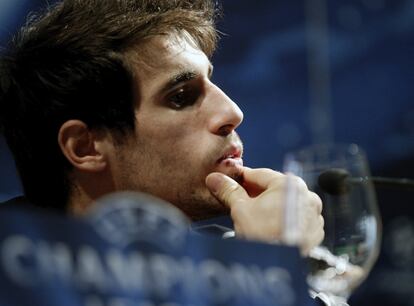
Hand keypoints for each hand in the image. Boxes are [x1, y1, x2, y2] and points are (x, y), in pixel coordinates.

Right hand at [205, 167, 323, 254]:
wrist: (279, 265)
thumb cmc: (264, 238)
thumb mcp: (240, 209)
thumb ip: (229, 191)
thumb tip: (216, 179)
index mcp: (290, 184)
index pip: (260, 174)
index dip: (242, 178)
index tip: (231, 181)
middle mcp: (307, 196)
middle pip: (275, 189)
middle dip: (256, 194)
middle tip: (239, 200)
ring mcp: (313, 214)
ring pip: (286, 204)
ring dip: (271, 207)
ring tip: (254, 217)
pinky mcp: (315, 231)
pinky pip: (296, 219)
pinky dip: (284, 220)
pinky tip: (270, 227)